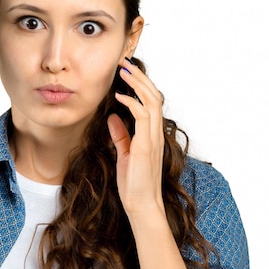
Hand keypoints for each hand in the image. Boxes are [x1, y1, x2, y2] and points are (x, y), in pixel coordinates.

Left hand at [107, 59, 164, 221]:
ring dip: (138, 84)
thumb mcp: (124, 154)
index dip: (140, 85)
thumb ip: (120, 135)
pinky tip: (120, 97)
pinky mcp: (146, 146)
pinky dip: (132, 104)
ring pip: (152, 102)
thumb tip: (113, 118)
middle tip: (125, 63)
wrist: (141, 205)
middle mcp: (155, 133)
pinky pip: (143, 117)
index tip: (126, 72)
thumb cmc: (134, 183)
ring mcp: (152, 139)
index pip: (151, 102)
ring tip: (124, 70)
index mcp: (151, 134)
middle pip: (154, 96)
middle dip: (140, 77)